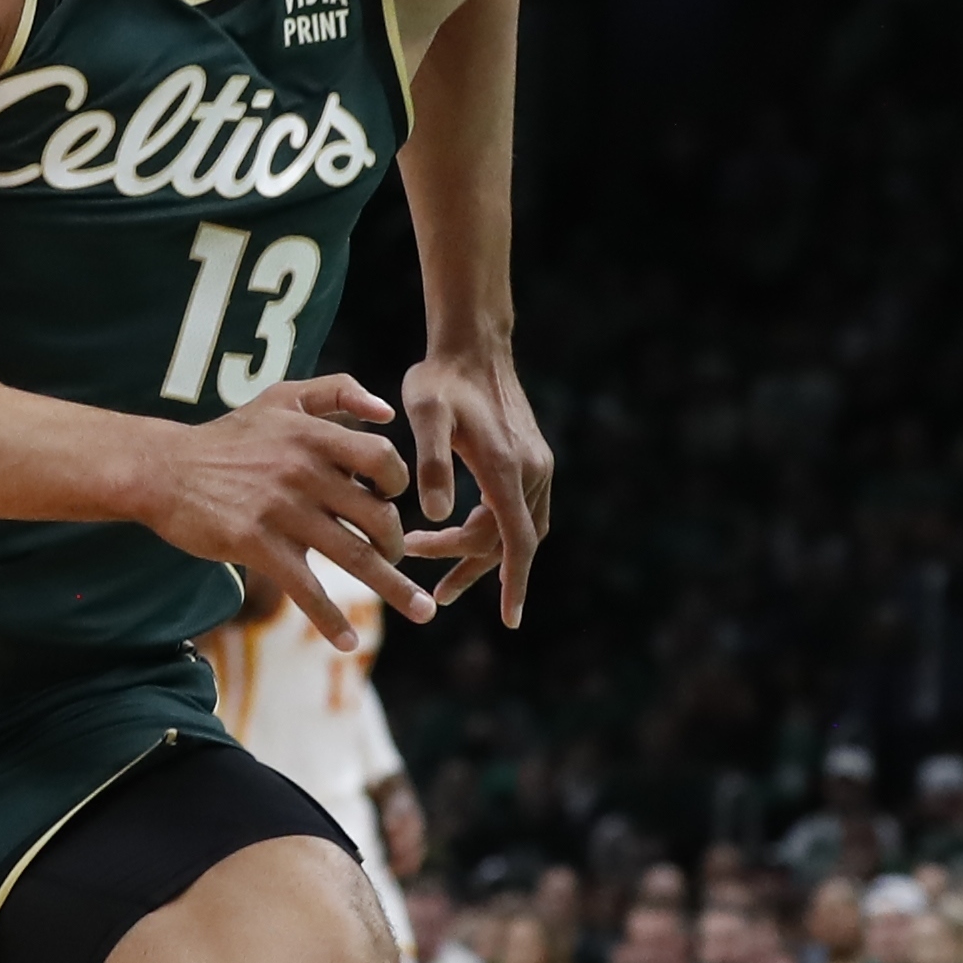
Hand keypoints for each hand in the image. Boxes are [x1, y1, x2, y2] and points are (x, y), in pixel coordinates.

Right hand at [141, 377, 428, 644]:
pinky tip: (349, 644)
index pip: (383, 461)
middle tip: (395, 557)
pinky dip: (330, 620)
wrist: (164, 470)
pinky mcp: (257, 545)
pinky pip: (306, 589)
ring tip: (422, 612)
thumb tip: (386, 411)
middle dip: (397, 544)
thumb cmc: (227, 437)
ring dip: (394, 588)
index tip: (390, 501)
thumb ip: (337, 391)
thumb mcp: (280, 398)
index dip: (397, 484)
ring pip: (354, 556)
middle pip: (377, 515)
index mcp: (314, 437)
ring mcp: (282, 511)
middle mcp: (304, 472)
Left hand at [397, 341, 554, 627]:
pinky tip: (463, 535)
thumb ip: (431, 463)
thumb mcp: (426, 415)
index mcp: (506, 468)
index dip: (514, 584)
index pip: (517, 542)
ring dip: (483, 556)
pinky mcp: (531, 458)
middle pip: (510, 541)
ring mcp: (536, 465)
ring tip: (443, 580)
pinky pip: (519, 510)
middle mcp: (531, 471)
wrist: (473, 343)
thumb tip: (437, 517)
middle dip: (474, 570)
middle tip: (434, 590)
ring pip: (516, 529)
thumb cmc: (442, 379)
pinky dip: (494, 533)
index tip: (510, 619)